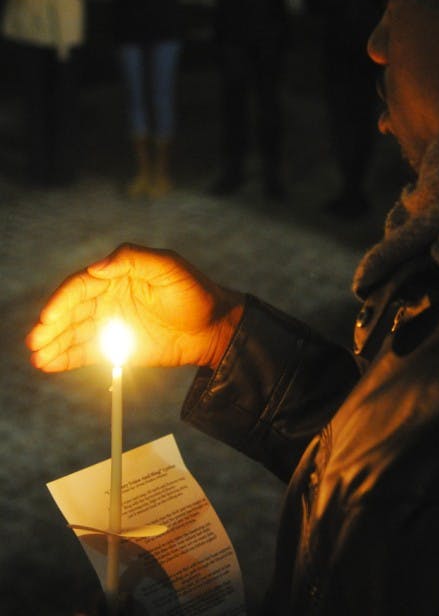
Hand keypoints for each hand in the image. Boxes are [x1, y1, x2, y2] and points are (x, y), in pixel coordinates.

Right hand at [26, 243, 244, 372]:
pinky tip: (50, 365)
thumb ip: (133, 259)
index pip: (81, 285)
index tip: (49, 318)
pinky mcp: (116, 347)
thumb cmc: (195, 291)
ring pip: (74, 333)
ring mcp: (111, 323)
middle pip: (72, 311)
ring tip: (38, 358)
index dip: (62, 301)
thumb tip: (97, 267)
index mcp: (117, 275)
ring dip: (54, 344)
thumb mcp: (169, 266)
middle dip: (51, 326)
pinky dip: (66, 358)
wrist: (215, 327)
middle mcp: (108, 297)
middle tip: (36, 342)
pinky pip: (85, 352)